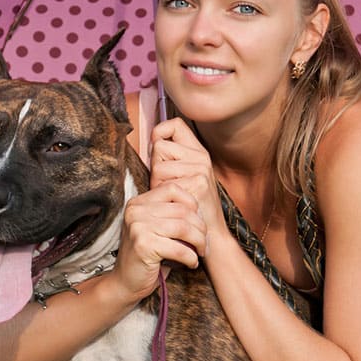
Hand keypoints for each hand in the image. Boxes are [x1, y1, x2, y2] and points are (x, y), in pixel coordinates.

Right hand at [113, 181, 205, 301]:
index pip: (173, 189)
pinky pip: (179, 248)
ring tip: (201, 252)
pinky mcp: (143, 245)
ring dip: (199, 242)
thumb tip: (202, 210)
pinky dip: (191, 258)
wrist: (125, 282)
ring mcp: (138, 227)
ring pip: (184, 228)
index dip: (192, 204)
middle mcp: (136, 211)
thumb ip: (172, 215)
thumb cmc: (147, 256)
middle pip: (182, 210)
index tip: (199, 222)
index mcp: (138, 203)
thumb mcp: (157, 229)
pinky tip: (192, 263)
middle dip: (201, 228)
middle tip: (205, 243)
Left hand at [148, 119, 226, 240]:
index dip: (160, 132)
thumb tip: (151, 142)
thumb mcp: (183, 178)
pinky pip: (162, 180)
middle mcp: (201, 157)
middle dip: (155, 166)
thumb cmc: (190, 208)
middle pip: (160, 146)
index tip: (157, 148)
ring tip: (171, 196)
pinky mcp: (197, 181)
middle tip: (167, 185)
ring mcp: (201, 169)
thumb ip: (171, 159)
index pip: (175, 124)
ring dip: (157, 182)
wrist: (209, 235)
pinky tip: (174, 203)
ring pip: (158, 164)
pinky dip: (161, 193)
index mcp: (199, 152)